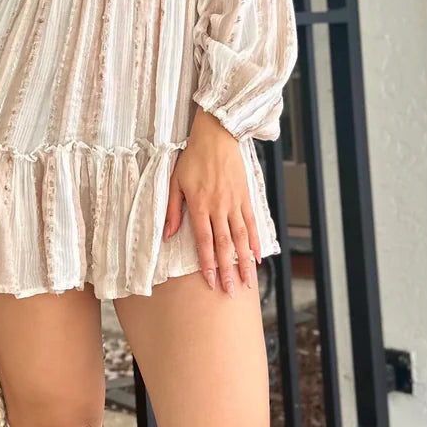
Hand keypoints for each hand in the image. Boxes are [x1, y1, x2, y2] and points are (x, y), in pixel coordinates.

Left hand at [164, 107, 261, 295]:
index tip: (212, 282)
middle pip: (225, 245)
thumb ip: (173, 210)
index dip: (208, 264)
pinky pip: (252, 223)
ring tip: (250, 281)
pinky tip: (258, 256)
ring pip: (242, 238)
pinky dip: (256, 241)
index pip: (205, 241)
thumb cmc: (193, 158)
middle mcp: (219, 207)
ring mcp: (235, 203)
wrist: (217, 136)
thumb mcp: (175, 181)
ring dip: (246, 262)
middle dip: (229, 270)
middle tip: (232, 291)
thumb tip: (168, 234)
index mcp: (200, 205)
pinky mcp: (245, 197)